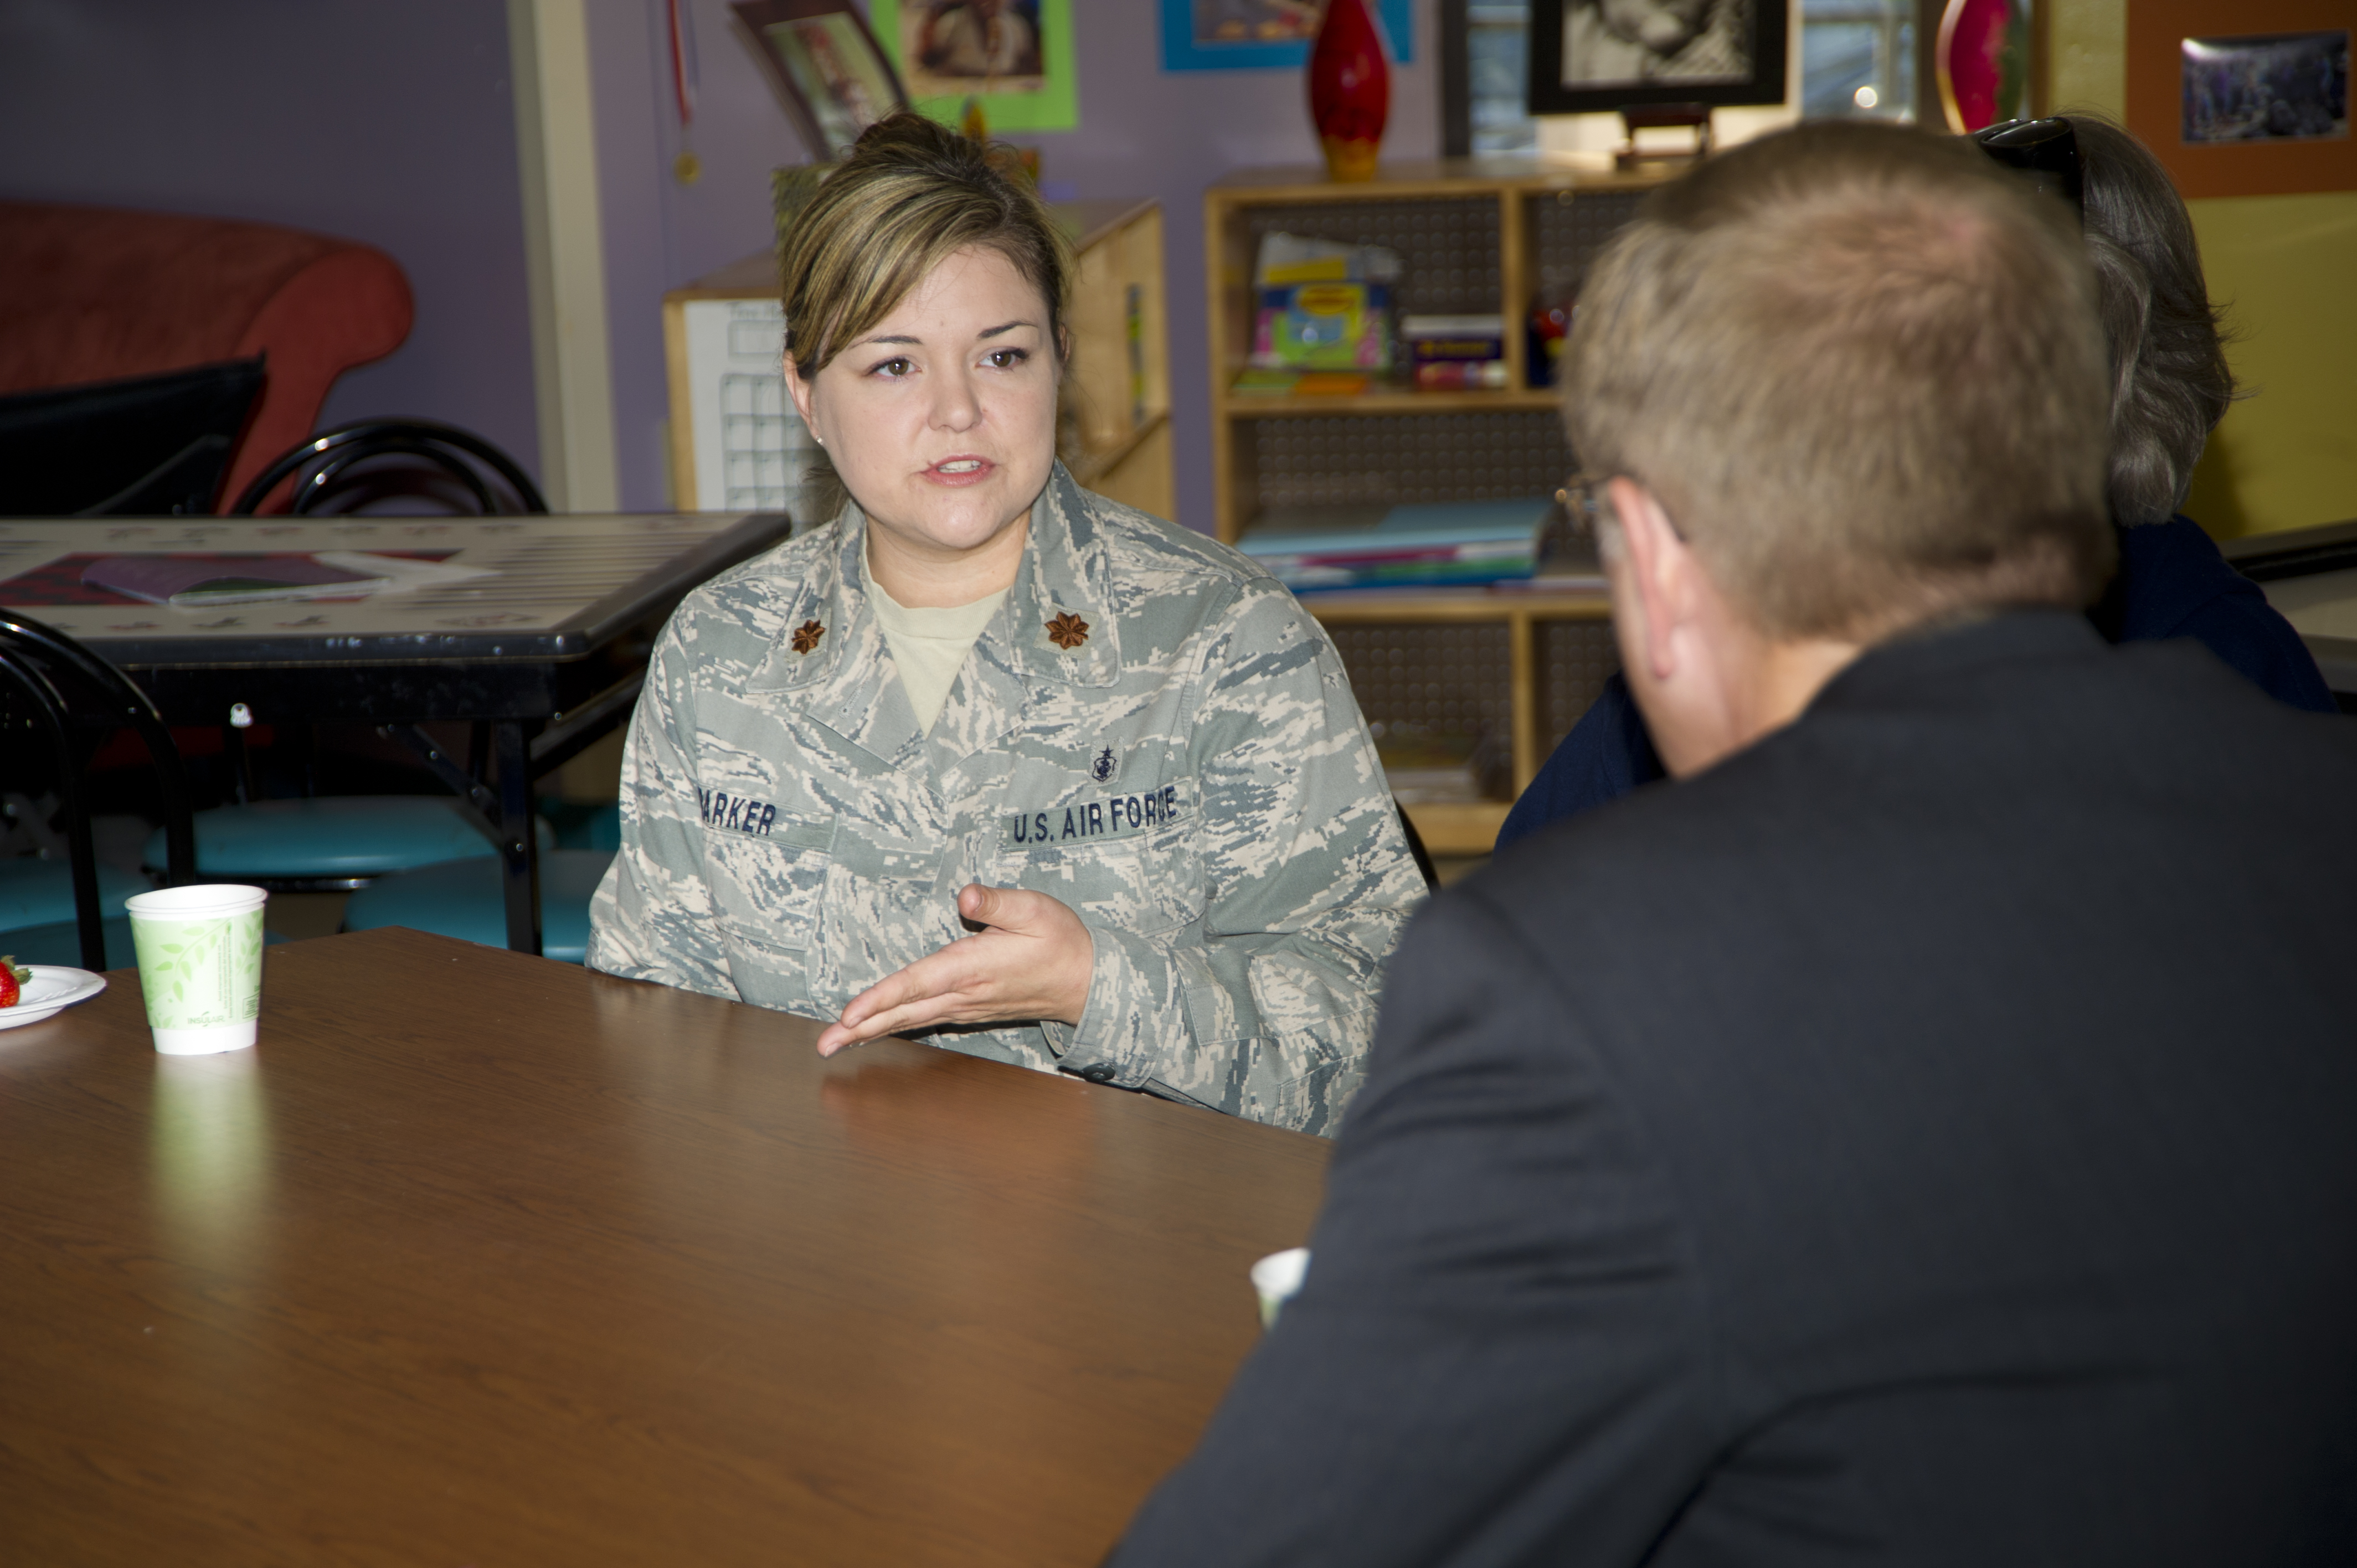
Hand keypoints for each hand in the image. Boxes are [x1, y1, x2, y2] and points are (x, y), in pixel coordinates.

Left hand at [814, 884, 1094, 1055]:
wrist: (1086, 982)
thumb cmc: (1060, 940)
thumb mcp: (1034, 909)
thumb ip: (997, 901)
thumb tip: (965, 895)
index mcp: (972, 966)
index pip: (917, 983)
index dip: (881, 998)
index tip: (849, 1014)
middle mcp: (963, 993)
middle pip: (903, 1013)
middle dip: (861, 1028)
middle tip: (823, 1045)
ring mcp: (964, 1006)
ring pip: (909, 1021)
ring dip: (871, 1032)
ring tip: (835, 1043)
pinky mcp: (968, 1009)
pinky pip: (922, 1020)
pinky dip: (893, 1027)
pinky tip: (874, 1030)